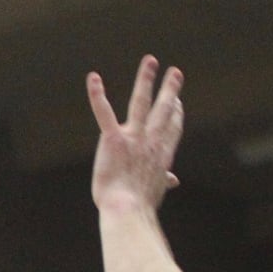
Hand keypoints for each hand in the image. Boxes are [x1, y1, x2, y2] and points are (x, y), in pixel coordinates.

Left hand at [87, 55, 183, 210]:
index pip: (172, 129)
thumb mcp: (156, 191)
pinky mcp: (113, 139)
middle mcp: (151, 141)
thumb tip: (173, 180)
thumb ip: (163, 180)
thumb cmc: (140, 205)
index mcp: (162, 154)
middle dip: (170, 89)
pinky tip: (94, 78)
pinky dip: (97, 95)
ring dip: (146, 80)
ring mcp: (133, 138)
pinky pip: (104, 113)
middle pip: (164, 110)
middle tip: (176, 72)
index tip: (178, 102)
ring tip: (151, 61)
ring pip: (141, 102)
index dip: (176, 113)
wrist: (128, 210)